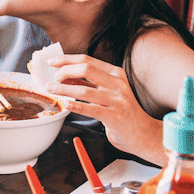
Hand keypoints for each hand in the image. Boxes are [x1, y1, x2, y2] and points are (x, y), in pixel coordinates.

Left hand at [46, 54, 161, 159]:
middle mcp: (117, 84)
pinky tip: (65, 105)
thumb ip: (89, 82)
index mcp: (115, 74)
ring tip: (51, 90)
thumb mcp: (108, 91)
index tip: (52, 62)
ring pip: (84, 91)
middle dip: (64, 72)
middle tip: (52, 79)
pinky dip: (75, 106)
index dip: (67, 60)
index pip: (87, 60)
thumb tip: (64, 74)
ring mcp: (117, 100)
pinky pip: (91, 109)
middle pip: (86, 69)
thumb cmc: (122, 111)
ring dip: (63, 89)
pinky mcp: (115, 116)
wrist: (142, 133)